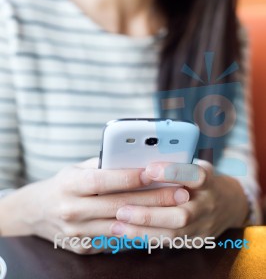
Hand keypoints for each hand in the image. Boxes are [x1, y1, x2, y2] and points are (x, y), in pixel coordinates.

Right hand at [0, 158, 188, 253]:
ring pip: (120, 226)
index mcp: (70, 184)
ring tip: (175, 208)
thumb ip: (103, 164)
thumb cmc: (63, 184)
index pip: (102, 180)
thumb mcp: (77, 168)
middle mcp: (72, 209)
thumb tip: (135, 157)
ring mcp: (76, 232)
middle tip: (180, 192)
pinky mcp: (83, 247)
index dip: (129, 176)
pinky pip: (114, 239)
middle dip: (153, 199)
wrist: (36, 212)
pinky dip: (137, 231)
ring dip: (151, 217)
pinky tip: (157, 223)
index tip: (154, 171)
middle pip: (118, 205)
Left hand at [114, 159, 248, 242]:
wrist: (229, 204)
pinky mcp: (195, 240)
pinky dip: (146, 238)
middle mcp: (207, 205)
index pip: (194, 175)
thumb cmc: (201, 178)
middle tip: (121, 209)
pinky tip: (125, 233)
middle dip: (149, 214)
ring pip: (173, 234)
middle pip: (181, 214)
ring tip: (116, 225)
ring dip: (142, 230)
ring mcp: (203, 226)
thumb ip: (175, 163)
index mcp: (207, 180)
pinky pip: (169, 242)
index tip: (148, 169)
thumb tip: (140, 157)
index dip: (172, 172)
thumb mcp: (195, 164)